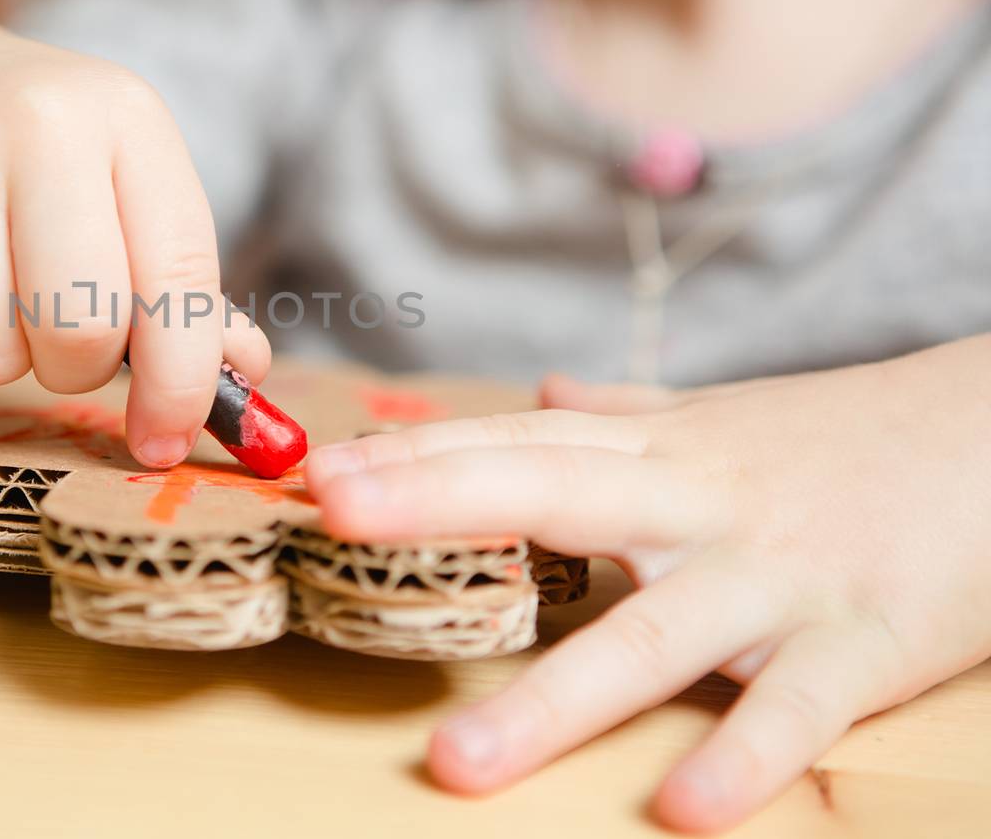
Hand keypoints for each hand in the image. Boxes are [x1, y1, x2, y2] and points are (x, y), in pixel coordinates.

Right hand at [0, 12, 266, 466]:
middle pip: (79, 330)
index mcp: (126, 119)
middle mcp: (35, 125)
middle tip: (58, 334)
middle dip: (75, 366)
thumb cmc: (40, 157)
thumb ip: (183, 287)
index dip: (180, 383)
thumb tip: (246, 375)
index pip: (176, 280)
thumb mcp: (126, 186)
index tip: (164, 439)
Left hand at [306, 335, 990, 832]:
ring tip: (459, 760)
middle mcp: (701, 501)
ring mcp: (781, 572)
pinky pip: (795, 707)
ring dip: (556, 696)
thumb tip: (545, 391)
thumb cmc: (852, 437)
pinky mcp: (869, 639)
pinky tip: (680, 806)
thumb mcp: (730, 417)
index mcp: (665, 450)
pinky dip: (742, 751)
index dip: (418, 454)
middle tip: (336, 516)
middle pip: (555, 491)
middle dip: (442, 501)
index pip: (522, 443)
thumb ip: (630, 411)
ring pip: (657, 631)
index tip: (319, 468)